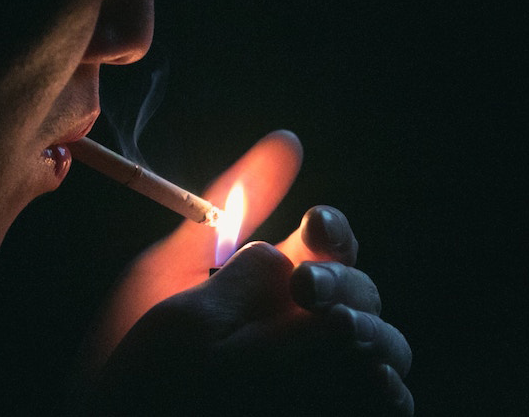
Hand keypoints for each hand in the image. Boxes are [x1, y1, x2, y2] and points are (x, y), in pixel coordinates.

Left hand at [79, 131, 412, 414]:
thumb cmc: (138, 358)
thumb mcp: (171, 276)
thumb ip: (225, 212)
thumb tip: (291, 139)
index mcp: (275, 283)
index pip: (329, 242)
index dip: (332, 227)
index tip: (313, 222)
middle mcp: (308, 327)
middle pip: (361, 290)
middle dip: (343, 280)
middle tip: (306, 289)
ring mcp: (327, 377)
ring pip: (386, 346)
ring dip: (372, 330)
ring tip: (339, 330)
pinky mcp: (335, 410)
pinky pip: (390, 405)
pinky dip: (389, 392)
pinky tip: (370, 381)